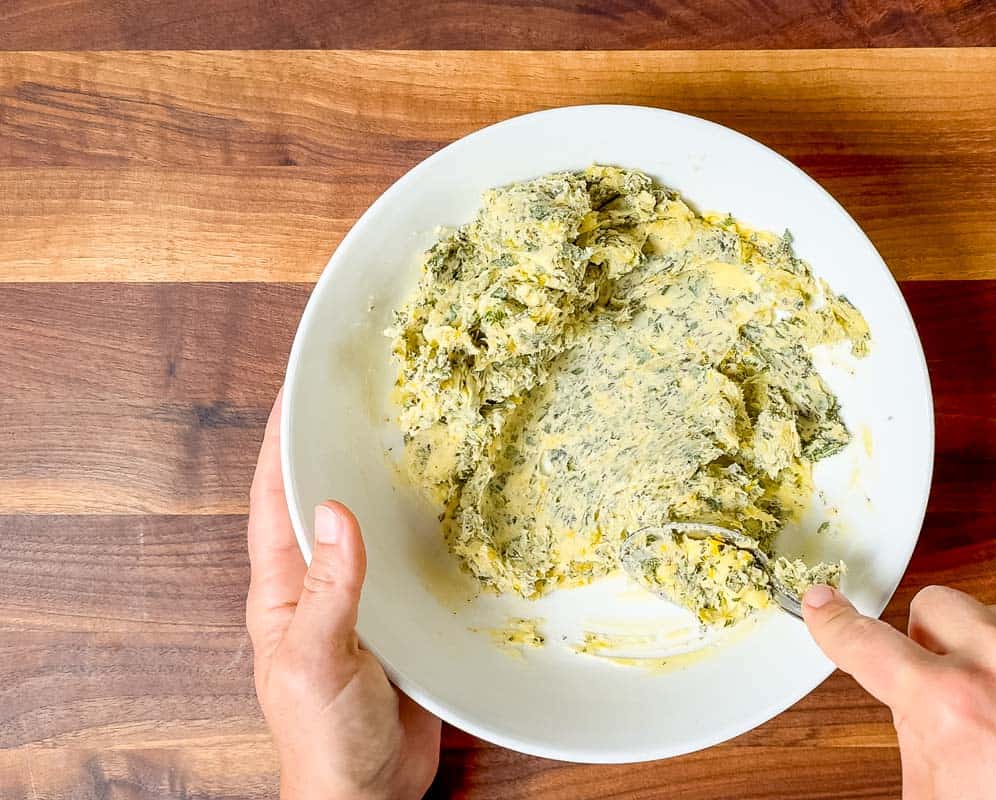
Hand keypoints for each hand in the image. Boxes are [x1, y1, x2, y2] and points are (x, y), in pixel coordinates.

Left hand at [246, 394, 440, 799]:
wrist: (367, 795)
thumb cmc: (324, 739)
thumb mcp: (318, 661)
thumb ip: (329, 590)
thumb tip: (332, 511)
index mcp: (281, 592)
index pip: (272, 500)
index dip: (279, 444)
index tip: (295, 393)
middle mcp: (317, 588)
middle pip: (318, 503)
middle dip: (329, 450)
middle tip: (358, 398)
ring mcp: (360, 602)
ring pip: (366, 528)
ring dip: (377, 485)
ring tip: (405, 435)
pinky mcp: (400, 621)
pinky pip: (406, 563)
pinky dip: (420, 531)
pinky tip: (446, 509)